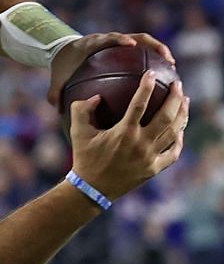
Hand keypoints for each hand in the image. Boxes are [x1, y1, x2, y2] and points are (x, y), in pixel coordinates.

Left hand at [48, 31, 174, 107]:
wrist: (63, 52)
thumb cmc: (61, 67)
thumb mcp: (57, 80)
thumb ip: (55, 93)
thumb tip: (58, 110)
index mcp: (93, 43)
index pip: (109, 38)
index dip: (120, 38)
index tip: (131, 44)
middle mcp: (109, 39)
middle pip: (136, 36)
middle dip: (152, 44)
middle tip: (165, 58)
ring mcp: (119, 42)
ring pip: (144, 41)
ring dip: (159, 50)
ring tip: (171, 65)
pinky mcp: (123, 46)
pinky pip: (141, 51)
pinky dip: (152, 59)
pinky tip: (161, 75)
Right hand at [67, 75, 187, 201]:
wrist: (91, 189)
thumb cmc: (84, 158)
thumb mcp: (78, 133)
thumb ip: (81, 111)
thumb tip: (95, 97)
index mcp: (123, 133)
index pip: (139, 104)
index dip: (146, 86)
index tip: (150, 73)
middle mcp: (140, 144)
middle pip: (166, 116)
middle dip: (175, 98)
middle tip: (178, 84)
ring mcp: (149, 157)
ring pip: (174, 132)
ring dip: (182, 114)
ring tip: (185, 101)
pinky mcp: (154, 169)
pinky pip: (173, 152)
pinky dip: (179, 140)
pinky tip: (181, 130)